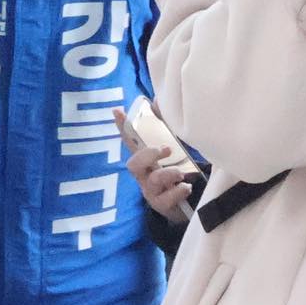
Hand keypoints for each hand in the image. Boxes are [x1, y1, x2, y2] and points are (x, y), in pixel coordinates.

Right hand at [115, 108, 193, 223]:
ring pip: (152, 182)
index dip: (122, 126)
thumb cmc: (178, 172)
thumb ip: (167, 125)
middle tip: (165, 149)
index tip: (117, 111)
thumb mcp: (175, 148)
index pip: (131, 141)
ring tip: (182, 173)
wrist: (188, 204)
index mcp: (146, 159)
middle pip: (133, 164)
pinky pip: (165, 200)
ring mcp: (152, 191)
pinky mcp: (162, 206)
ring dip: (169, 173)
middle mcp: (145, 174)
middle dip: (147, 155)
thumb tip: (158, 98)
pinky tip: (187, 187)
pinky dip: (178, 192)